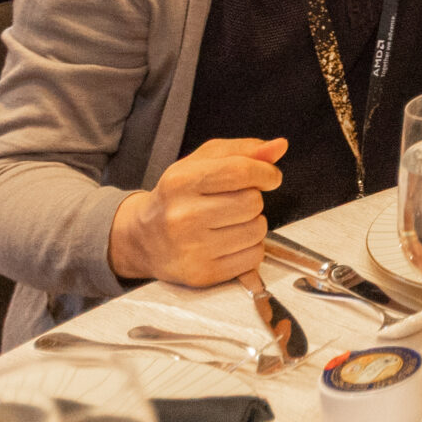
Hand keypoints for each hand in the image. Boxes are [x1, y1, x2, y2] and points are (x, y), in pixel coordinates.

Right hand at [107, 136, 284, 285]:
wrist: (142, 239)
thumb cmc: (178, 197)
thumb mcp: (201, 163)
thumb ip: (243, 151)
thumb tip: (279, 147)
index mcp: (180, 182)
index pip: (240, 171)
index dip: (265, 172)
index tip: (269, 177)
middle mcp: (182, 216)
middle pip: (252, 202)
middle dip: (253, 199)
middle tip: (234, 202)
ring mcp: (191, 249)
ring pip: (257, 230)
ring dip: (253, 224)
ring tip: (229, 223)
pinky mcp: (202, 275)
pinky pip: (253, 257)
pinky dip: (250, 249)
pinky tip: (229, 242)